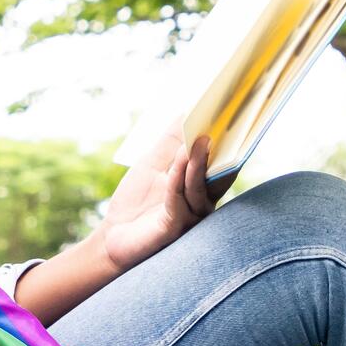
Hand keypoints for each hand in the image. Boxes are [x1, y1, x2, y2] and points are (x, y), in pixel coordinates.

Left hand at [93, 129, 231, 274]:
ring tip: (198, 140)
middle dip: (220, 150)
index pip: (221, 161)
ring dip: (197, 162)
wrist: (114, 234)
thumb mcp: (152, 163)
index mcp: (202, 185)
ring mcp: (192, 216)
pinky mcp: (176, 227)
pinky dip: (178, 179)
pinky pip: (179, 200)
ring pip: (199, 186)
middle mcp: (203, 201)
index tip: (231, 115)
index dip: (228, 140)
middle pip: (218, 174)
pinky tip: (177, 163)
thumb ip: (170, 141)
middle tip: (223, 125)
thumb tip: (186, 111)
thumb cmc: (136, 200)